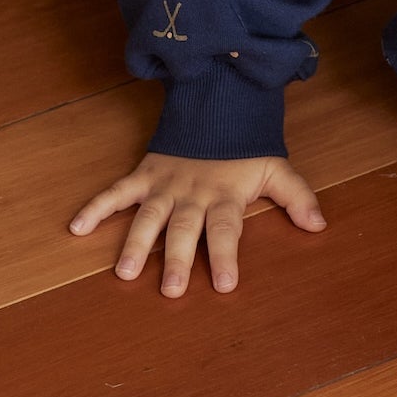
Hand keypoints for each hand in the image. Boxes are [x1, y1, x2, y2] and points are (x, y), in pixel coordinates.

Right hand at [68, 152, 325, 296]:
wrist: (217, 105)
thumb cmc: (245, 149)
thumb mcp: (275, 169)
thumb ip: (296, 197)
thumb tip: (320, 226)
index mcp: (224, 196)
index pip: (227, 230)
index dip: (227, 256)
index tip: (226, 284)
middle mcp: (193, 194)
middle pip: (185, 230)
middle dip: (179, 260)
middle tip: (172, 291)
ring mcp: (165, 185)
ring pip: (148, 217)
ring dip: (137, 244)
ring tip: (125, 272)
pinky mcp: (144, 175)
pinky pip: (117, 192)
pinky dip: (96, 207)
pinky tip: (76, 227)